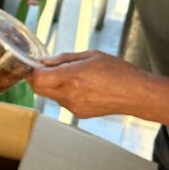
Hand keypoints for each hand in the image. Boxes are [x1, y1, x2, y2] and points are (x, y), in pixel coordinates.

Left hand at [28, 50, 147, 118]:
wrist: (136, 94)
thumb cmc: (118, 72)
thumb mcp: (90, 55)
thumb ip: (64, 58)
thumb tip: (45, 61)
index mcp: (71, 77)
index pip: (37, 78)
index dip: (32, 70)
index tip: (35, 64)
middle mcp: (69, 95)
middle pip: (38, 89)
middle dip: (38, 78)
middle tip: (46, 69)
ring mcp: (73, 107)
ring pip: (50, 96)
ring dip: (52, 85)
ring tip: (71, 76)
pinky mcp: (79, 114)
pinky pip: (63, 102)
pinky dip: (64, 93)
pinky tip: (81, 86)